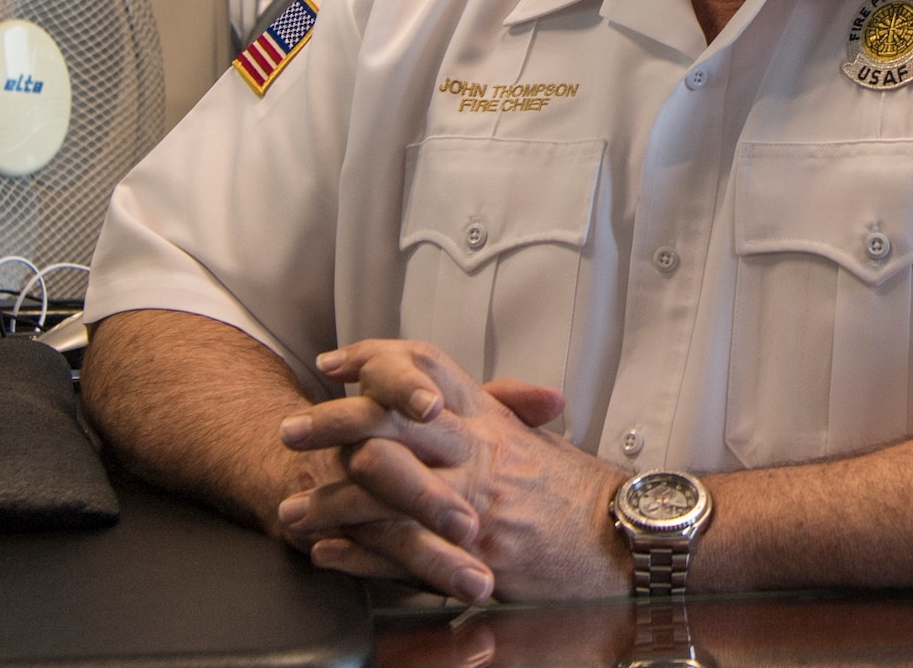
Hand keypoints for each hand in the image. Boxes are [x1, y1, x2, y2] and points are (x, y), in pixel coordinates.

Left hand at [276, 340, 628, 603]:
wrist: (620, 534)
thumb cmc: (576, 491)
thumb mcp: (535, 438)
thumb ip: (496, 411)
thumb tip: (449, 396)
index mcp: (489, 417)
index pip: (426, 368)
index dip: (377, 359)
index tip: (335, 363)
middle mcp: (477, 448)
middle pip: (393, 417)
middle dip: (335, 423)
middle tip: (292, 430)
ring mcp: (472, 498)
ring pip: (386, 486)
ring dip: (332, 499)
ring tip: (292, 510)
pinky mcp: (473, 549)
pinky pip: (402, 549)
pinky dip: (359, 552)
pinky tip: (326, 552)